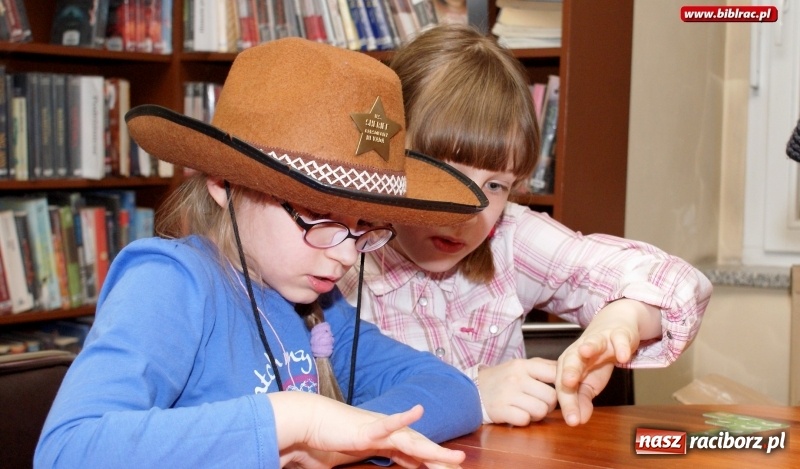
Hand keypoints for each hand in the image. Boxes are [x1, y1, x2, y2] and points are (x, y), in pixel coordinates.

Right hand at [269, 392, 464, 468]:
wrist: (303, 421)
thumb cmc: (318, 440)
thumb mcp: (340, 458)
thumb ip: (348, 461)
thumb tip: (338, 465)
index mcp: (379, 441)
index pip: (409, 453)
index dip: (427, 461)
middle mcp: (383, 433)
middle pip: (417, 447)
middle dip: (438, 458)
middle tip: (458, 466)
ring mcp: (376, 429)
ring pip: (412, 441)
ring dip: (434, 451)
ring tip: (455, 460)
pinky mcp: (366, 430)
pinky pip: (388, 424)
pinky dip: (403, 419)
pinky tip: (417, 412)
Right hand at [477, 358, 557, 425]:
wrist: (472, 389)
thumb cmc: (502, 379)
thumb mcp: (519, 366)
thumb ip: (542, 367)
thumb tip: (567, 371)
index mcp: (523, 365)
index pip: (555, 373)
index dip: (562, 385)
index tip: (559, 391)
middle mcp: (516, 378)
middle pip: (551, 397)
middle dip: (549, 404)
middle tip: (540, 403)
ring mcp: (508, 394)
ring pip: (541, 410)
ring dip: (538, 414)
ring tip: (529, 409)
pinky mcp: (501, 410)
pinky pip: (525, 420)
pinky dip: (524, 420)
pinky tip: (517, 414)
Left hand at [556, 299, 660, 425]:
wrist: (614, 329)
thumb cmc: (597, 358)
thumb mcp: (589, 382)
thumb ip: (582, 400)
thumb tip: (578, 420)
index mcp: (569, 365)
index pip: (564, 386)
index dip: (568, 404)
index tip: (573, 421)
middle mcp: (579, 352)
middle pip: (570, 361)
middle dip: (569, 372)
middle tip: (568, 383)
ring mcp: (598, 341)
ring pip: (591, 343)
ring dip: (588, 347)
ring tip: (584, 352)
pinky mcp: (617, 334)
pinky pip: (619, 339)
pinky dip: (621, 346)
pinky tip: (622, 356)